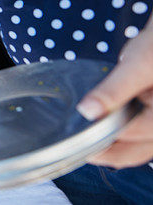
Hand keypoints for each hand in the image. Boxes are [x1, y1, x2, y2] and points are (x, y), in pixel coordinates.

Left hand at [77, 18, 152, 168]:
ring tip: (82, 139)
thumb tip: (87, 111)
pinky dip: (118, 138)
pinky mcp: (152, 120)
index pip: (130, 135)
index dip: (100, 138)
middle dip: (104, 152)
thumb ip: (114, 89)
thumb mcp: (137, 65)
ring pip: (135, 149)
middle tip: (73, 145)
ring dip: (110, 147)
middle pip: (133, 152)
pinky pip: (136, 139)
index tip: (72, 138)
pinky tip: (98, 129)